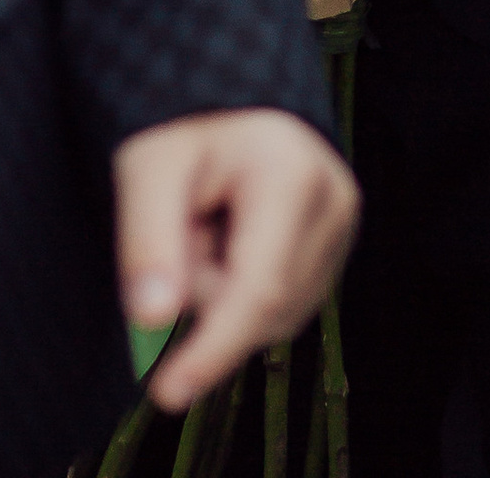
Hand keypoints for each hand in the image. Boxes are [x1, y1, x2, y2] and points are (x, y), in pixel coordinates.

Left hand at [116, 109, 357, 410]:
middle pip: (265, 308)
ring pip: (276, 314)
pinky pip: (284, 303)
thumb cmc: (186, 125)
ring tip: (204, 228)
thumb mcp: (149, 166)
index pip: (258, 290)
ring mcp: (342, 226)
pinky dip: (243, 291)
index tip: (167, 393)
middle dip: (206, 295)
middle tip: (179, 231)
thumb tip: (153, 320)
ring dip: (223, 295)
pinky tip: (228, 242)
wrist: (229, 96)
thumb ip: (147, 241)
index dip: (212, 350)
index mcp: (293, 175)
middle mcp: (334, 202)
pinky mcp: (334, 244)